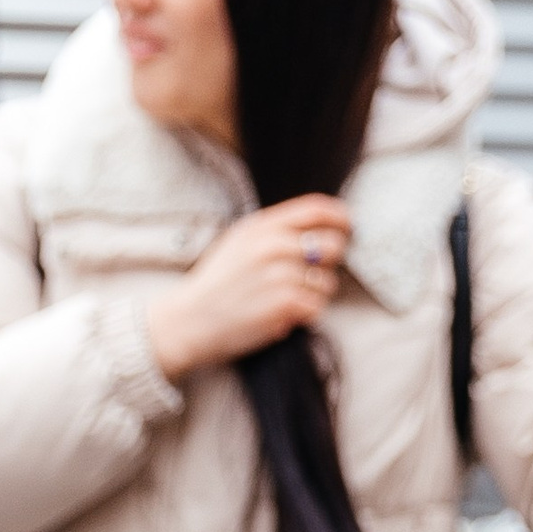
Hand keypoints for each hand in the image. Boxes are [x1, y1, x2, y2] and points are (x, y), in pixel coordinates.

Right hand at [144, 194, 352, 381]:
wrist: (187, 322)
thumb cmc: (215, 285)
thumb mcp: (237, 243)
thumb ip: (274, 230)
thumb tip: (318, 226)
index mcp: (262, 226)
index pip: (317, 209)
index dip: (340, 218)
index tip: (345, 228)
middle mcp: (273, 246)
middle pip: (334, 244)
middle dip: (330, 262)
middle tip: (311, 275)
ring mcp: (280, 275)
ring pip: (327, 281)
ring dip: (314, 294)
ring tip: (286, 300)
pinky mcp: (284, 305)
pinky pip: (317, 307)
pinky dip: (304, 315)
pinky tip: (282, 315)